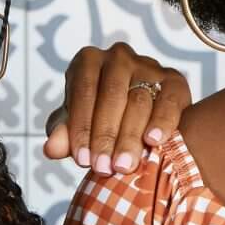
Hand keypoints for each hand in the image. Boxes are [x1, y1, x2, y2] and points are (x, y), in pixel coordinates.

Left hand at [42, 43, 191, 174]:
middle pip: (112, 95)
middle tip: (103, 167)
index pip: (83, 91)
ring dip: (130, 136)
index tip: (82, 159)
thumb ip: (63, 134)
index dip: (82, 127)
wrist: (136, 115)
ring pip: (139, 100)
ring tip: (124, 165)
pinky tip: (154, 142)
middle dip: (106, 135)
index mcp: (87, 61)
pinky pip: (168, 100)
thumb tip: (51, 148)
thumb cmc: (96, 118)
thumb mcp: (76, 124)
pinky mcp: (174, 79)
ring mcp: (148, 65)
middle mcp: (118, 57)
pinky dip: (161, 121)